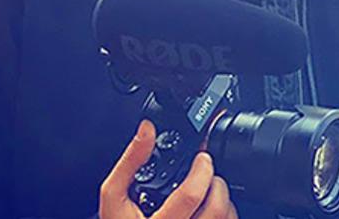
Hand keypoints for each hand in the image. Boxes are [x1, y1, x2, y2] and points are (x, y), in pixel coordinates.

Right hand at [99, 120, 237, 218]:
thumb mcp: (114, 194)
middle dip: (216, 183)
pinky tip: (209, 209)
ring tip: (207, 191)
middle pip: (216, 209)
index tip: (202, 157)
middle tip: (207, 173)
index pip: (190, 195)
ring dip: (223, 200)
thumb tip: (147, 129)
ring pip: (225, 218)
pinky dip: (225, 214)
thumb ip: (130, 161)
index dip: (201, 169)